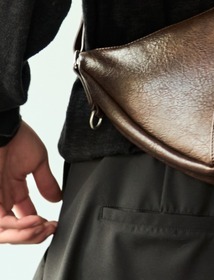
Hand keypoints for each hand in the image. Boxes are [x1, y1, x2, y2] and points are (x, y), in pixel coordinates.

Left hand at [0, 121, 61, 244]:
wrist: (5, 129)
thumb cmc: (17, 139)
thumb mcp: (38, 161)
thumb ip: (46, 182)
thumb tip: (57, 198)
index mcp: (15, 191)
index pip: (26, 218)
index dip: (40, 225)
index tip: (54, 223)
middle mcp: (4, 199)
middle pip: (17, 230)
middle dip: (35, 234)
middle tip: (49, 228)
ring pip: (7, 232)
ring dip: (27, 234)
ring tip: (42, 227)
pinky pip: (1, 223)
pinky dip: (18, 226)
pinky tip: (34, 220)